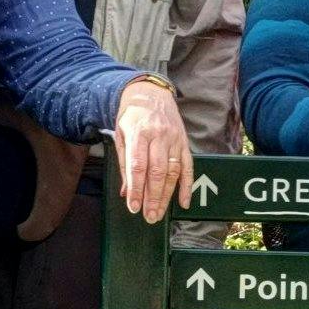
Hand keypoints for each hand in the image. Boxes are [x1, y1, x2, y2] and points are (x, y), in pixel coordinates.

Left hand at [110, 80, 192, 224]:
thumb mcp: (120, 135)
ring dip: (167, 195)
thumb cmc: (132, 116)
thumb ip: (124, 163)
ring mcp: (174, 140)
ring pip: (172, 172)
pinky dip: (187, 185)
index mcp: (139, 133)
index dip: (136, 189)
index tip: (134, 207)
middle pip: (157, 172)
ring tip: (160, 212)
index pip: (138, 166)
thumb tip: (126, 191)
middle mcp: (158, 136)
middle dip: (153, 197)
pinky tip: (184, 201)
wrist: (150, 93)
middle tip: (149, 216)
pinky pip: (188, 167)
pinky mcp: (184, 143)